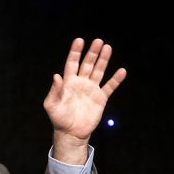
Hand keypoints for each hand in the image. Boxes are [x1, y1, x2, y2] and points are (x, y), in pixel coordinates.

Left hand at [43, 38, 126, 163]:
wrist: (71, 132)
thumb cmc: (58, 118)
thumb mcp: (51, 105)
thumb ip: (54, 91)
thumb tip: (56, 76)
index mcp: (68, 82)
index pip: (72, 63)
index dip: (75, 52)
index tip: (79, 40)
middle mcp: (80, 83)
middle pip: (88, 64)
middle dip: (92, 53)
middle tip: (98, 41)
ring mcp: (91, 89)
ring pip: (99, 71)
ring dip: (103, 60)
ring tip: (107, 47)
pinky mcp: (100, 98)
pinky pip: (109, 87)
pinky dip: (115, 79)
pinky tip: (121, 71)